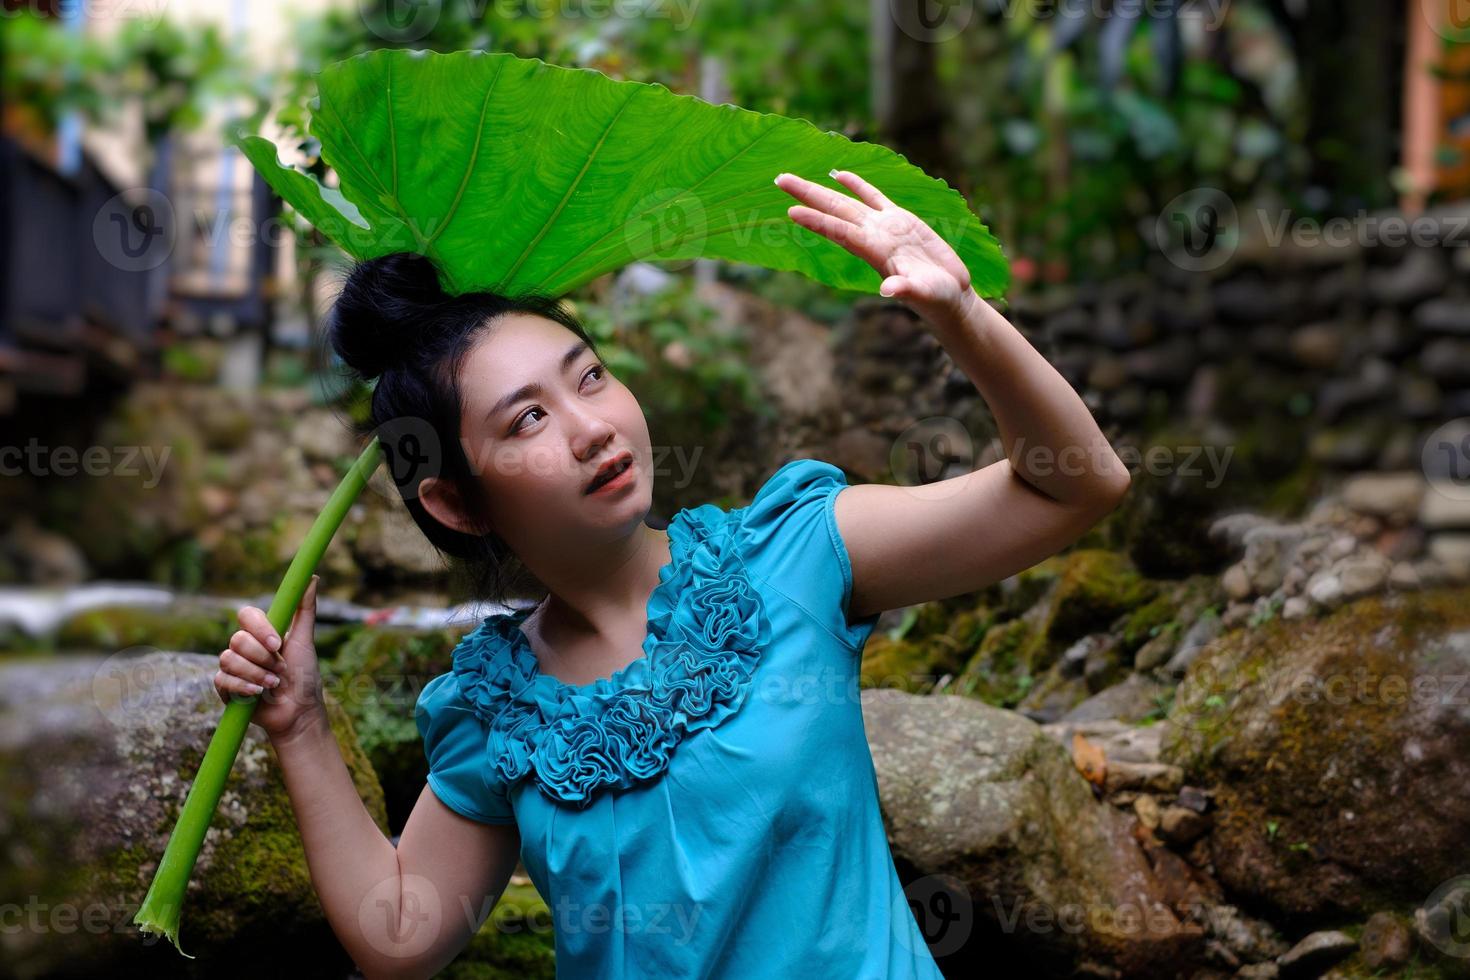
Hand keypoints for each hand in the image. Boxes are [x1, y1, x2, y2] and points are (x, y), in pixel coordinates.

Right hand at [214, 574, 326, 742]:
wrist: (298, 712)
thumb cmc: (304, 676)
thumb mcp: (306, 640)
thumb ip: (305, 609)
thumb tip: (312, 576)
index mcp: (262, 632)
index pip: (247, 615)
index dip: (259, 628)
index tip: (278, 644)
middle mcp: (245, 647)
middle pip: (237, 639)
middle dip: (263, 658)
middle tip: (280, 670)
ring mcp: (233, 666)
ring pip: (228, 659)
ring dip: (256, 674)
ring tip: (274, 684)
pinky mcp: (225, 687)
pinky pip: (222, 680)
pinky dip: (243, 687)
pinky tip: (258, 694)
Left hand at [774, 168, 979, 326]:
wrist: (948, 295)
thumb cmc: (935, 298)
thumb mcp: (923, 293)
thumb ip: (906, 289)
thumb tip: (888, 290)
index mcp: (874, 251)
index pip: (840, 232)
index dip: (818, 222)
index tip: (791, 211)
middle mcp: (872, 236)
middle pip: (833, 211)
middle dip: (807, 195)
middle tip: (779, 179)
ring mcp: (884, 226)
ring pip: (846, 201)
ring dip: (820, 189)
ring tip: (793, 178)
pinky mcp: (900, 219)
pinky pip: (873, 197)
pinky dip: (856, 185)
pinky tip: (839, 175)